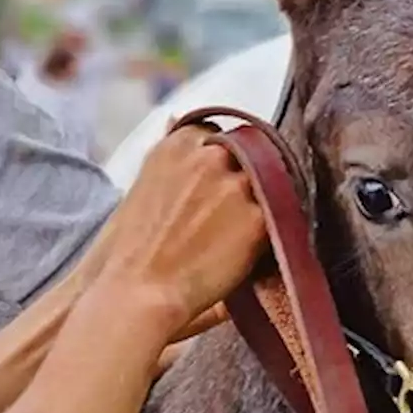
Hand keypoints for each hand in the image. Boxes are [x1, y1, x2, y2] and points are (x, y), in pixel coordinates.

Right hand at [96, 126, 265, 334]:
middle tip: (236, 212)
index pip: (221, 134)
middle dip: (248, 177)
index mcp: (178, 144)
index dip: (226, 161)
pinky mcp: (258, 217)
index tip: (223, 182)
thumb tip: (174, 118)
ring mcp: (237, 184)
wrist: (137, 293)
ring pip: (271, 182)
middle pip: (251, 154)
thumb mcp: (141, 184)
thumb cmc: (131, 249)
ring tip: (241, 234)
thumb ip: (170, 153)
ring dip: (265, 201)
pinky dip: (272, 230)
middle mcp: (211, 156)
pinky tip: (253, 250)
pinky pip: (280, 216)